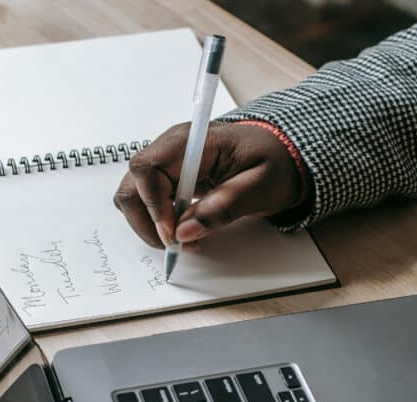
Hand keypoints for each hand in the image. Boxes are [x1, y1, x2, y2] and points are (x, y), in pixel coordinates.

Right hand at [113, 122, 303, 247]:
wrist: (283, 157)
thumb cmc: (275, 163)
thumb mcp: (259, 186)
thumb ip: (223, 207)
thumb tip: (186, 231)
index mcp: (192, 141)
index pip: (148, 168)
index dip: (153, 205)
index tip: (173, 234)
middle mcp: (173, 149)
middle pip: (133, 184)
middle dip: (146, 220)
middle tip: (174, 245)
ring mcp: (170, 164)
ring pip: (135, 196)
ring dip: (151, 225)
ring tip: (183, 241)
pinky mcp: (172, 179)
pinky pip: (151, 203)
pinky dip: (161, 223)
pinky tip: (185, 233)